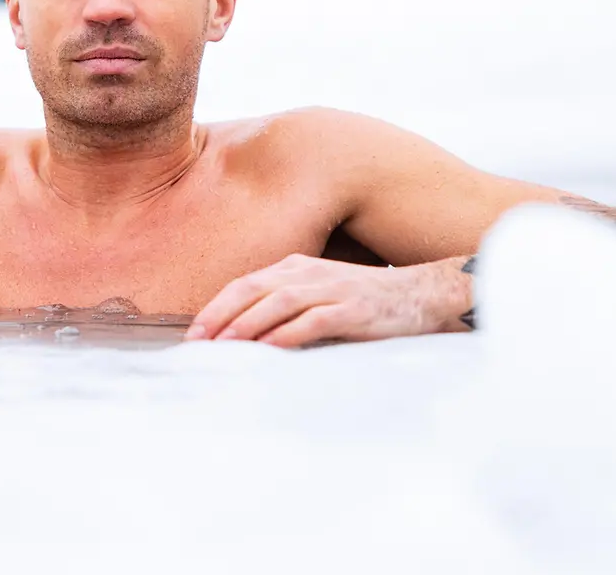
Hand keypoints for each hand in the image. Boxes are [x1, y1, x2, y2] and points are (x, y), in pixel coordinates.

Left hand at [184, 254, 470, 347]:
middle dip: (221, 316)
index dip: (216, 308)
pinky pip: (315, 320)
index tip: (194, 334)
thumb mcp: (320, 292)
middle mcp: (310, 274)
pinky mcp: (354, 309)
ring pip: (279, 302)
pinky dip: (289, 333)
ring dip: (248, 324)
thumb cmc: (365, 299)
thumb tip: (246, 337)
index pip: (245, 284)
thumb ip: (286, 307)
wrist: (422, 293)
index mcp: (296, 267)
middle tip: (197, 343)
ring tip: (225, 346)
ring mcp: (333, 289)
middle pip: (254, 289)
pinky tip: (271, 349)